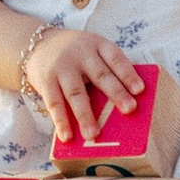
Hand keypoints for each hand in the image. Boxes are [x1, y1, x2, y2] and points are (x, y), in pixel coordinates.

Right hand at [23, 26, 144, 144]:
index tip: (140, 90)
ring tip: (94, 135)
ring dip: (85, 115)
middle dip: (116, 93)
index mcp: (97, 45)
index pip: (115, 58)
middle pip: (100, 75)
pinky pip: (54, 103)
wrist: (38, 44)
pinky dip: (61, 121)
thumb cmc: (76, 54)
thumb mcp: (92, 51)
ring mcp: (62, 67)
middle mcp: (81, 54)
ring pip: (76, 93)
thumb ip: (107, 70)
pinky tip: (67, 136)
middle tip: (129, 109)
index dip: (128, 73)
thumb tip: (126, 102)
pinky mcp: (46, 81)